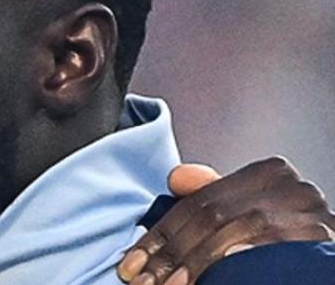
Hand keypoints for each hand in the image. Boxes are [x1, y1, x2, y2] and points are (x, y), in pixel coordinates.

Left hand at [117, 157, 334, 284]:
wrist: (327, 261)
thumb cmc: (286, 237)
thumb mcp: (247, 213)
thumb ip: (213, 196)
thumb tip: (175, 177)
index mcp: (270, 172)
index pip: (199, 201)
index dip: (160, 233)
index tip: (131, 260)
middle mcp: (291, 186)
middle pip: (209, 216)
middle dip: (167, 252)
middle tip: (139, 279)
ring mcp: (307, 212)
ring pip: (228, 232)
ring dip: (189, 264)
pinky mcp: (319, 238)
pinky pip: (259, 252)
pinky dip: (225, 265)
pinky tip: (199, 279)